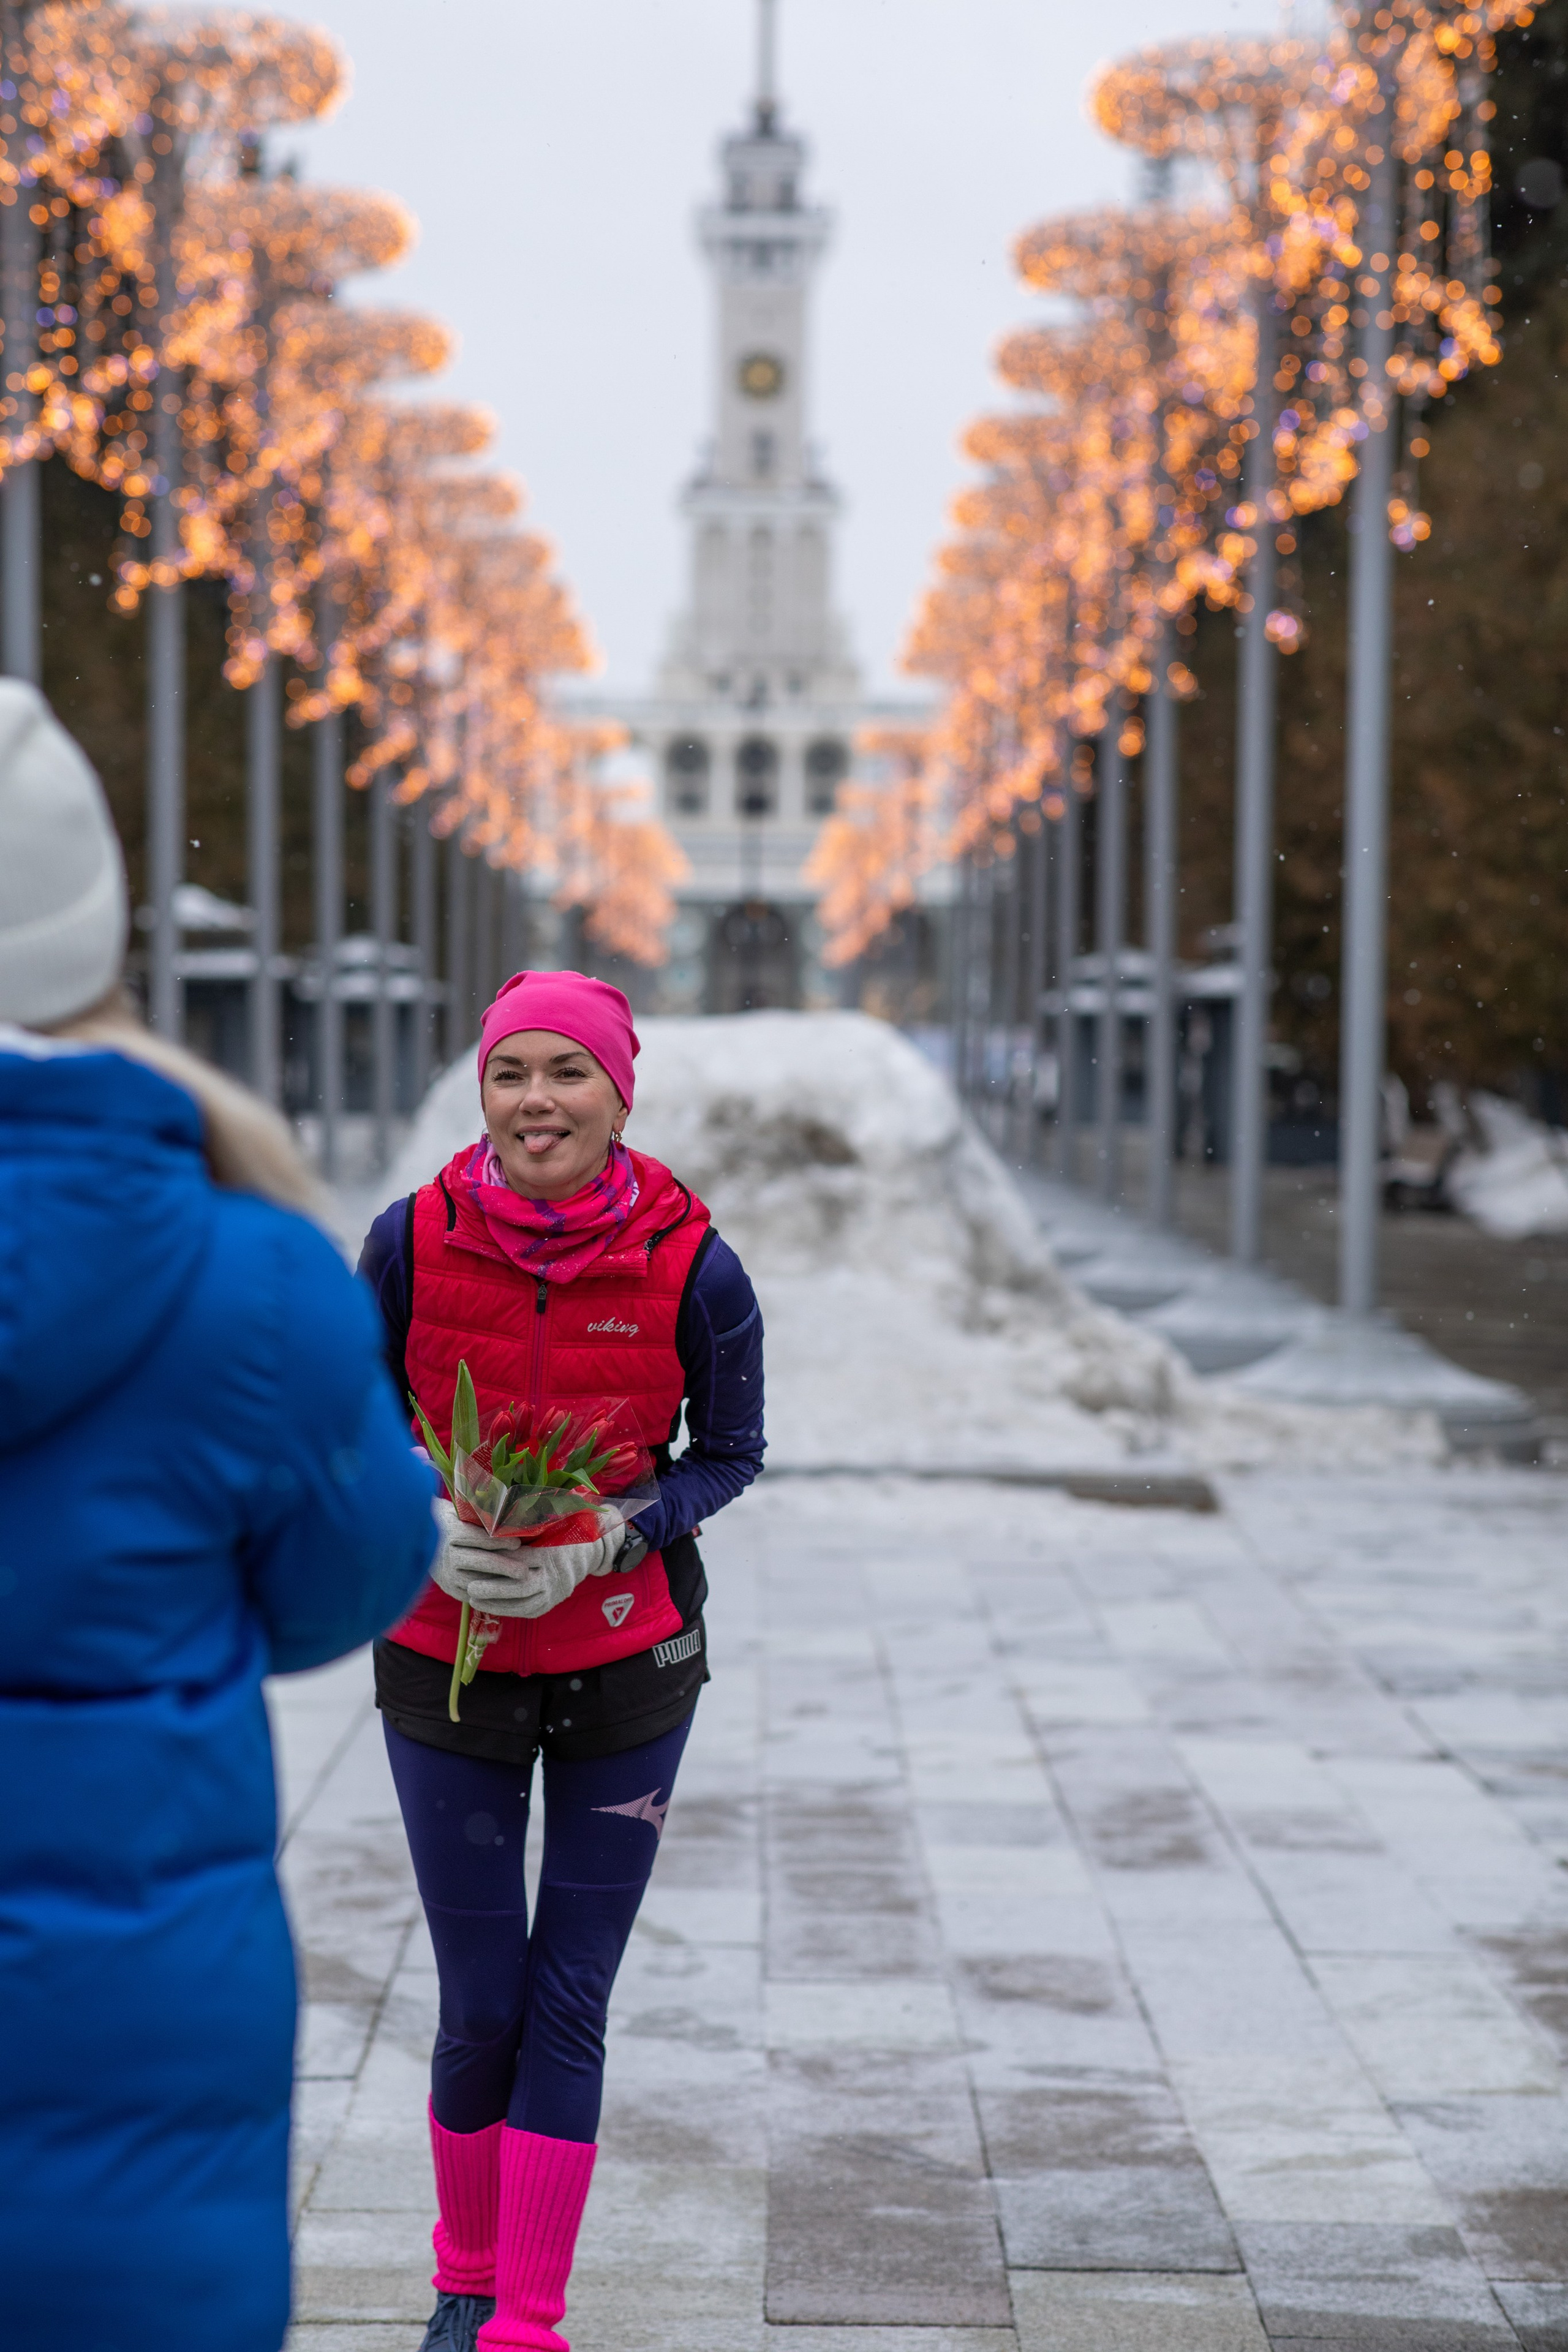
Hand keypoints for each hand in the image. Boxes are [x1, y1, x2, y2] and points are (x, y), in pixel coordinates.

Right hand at [429, 1496, 523, 1606]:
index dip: (498, 1541)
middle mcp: (446, 1554)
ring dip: (499, 1582)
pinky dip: (489, 1593)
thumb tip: (509, 1519)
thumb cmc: (453, 1521)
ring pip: (476, 1580)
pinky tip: (506, 1591)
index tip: (517, 1543)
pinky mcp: (449, 1588)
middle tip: (524, 1570)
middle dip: (504, 1566)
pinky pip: (472, 1594)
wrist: (422, 1541)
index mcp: (450, 1532)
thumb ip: (482, 1518)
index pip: (476, 1537)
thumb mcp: (462, 1513)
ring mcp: (446, 1573)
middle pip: (479, 1561)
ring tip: (518, 1582)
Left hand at [432, 1501, 629, 1619]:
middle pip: (520, 1586)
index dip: (496, 1562)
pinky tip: (490, 1607)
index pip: (519, 1561)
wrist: (589, 1550)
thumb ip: (521, 1526)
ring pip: (523, 1603)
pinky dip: (507, 1610)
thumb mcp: (544, 1524)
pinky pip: (527, 1611)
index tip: (476, 1563)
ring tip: (473, 1599)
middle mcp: (554, 1575)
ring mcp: (555, 1592)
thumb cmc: (560, 1531)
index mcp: (549, 1554)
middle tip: (471, 1588)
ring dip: (496, 1603)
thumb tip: (490, 1523)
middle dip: (493, 1589)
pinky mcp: (552, 1603)